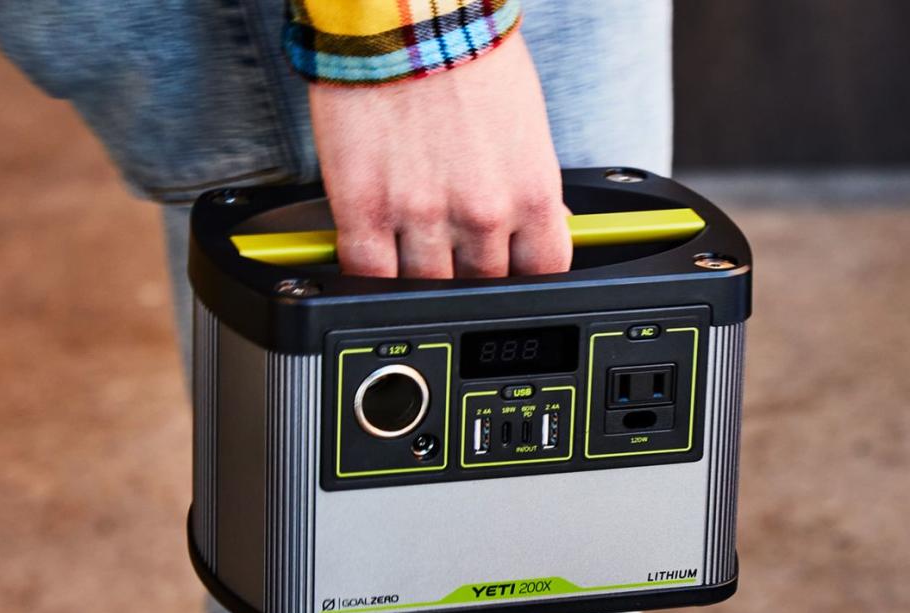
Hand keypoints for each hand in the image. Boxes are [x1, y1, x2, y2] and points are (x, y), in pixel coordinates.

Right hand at [309, 32, 570, 278]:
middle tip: (457, 255)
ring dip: (421, 278)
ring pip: (426, 288)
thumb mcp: (529, 126)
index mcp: (531, 192)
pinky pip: (366, 274)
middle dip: (473, 274)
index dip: (527, 279)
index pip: (544, 273)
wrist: (408, 12)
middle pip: (484, 285)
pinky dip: (370, 280)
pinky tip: (375, 267)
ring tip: (413, 252)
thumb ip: (531, 186)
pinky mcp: (364, 210)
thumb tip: (543, 224)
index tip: (514, 273)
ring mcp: (421, 215)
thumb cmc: (467, 52)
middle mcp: (482, 213)